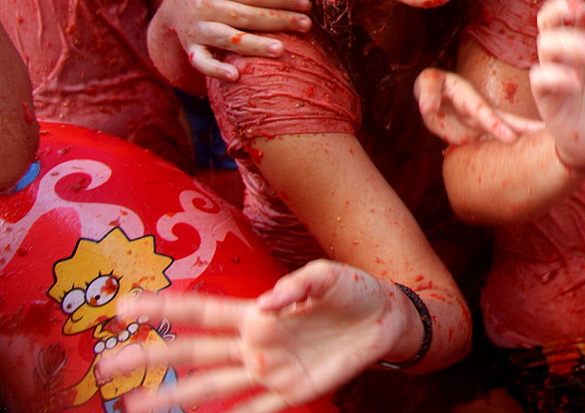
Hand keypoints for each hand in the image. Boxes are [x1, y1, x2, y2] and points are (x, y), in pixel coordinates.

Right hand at [95, 260, 403, 412]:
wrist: (384, 318)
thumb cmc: (350, 290)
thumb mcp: (327, 276)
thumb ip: (297, 285)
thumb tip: (266, 304)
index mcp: (257, 312)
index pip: (201, 310)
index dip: (163, 308)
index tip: (124, 308)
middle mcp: (254, 343)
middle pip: (193, 352)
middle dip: (151, 357)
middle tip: (108, 366)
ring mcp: (269, 370)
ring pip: (211, 387)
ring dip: (174, 396)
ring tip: (135, 406)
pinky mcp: (291, 392)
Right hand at [154, 0, 311, 81]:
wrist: (175, 5)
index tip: (306, 4)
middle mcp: (205, 6)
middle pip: (246, 15)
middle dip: (278, 20)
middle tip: (305, 25)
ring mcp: (197, 29)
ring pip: (228, 39)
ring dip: (255, 45)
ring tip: (280, 49)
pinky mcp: (192, 49)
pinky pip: (202, 62)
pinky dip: (216, 70)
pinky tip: (235, 75)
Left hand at [415, 67, 543, 145]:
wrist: (435, 94)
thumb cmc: (431, 84)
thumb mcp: (427, 81)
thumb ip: (427, 93)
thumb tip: (427, 109)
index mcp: (469, 97)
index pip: (483, 112)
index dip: (496, 125)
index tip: (511, 138)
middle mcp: (480, 110)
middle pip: (506, 120)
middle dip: (526, 128)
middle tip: (549, 135)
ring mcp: (481, 123)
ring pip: (506, 131)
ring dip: (526, 137)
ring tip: (550, 143)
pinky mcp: (478, 133)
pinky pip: (496, 142)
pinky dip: (512, 149)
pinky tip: (529, 156)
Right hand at [530, 0, 584, 171]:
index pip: (584, 14)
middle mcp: (566, 54)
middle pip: (550, 18)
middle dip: (561, 6)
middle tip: (580, 6)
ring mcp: (553, 73)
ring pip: (545, 43)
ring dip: (569, 42)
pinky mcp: (545, 97)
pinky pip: (540, 78)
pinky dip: (557, 76)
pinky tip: (577, 83)